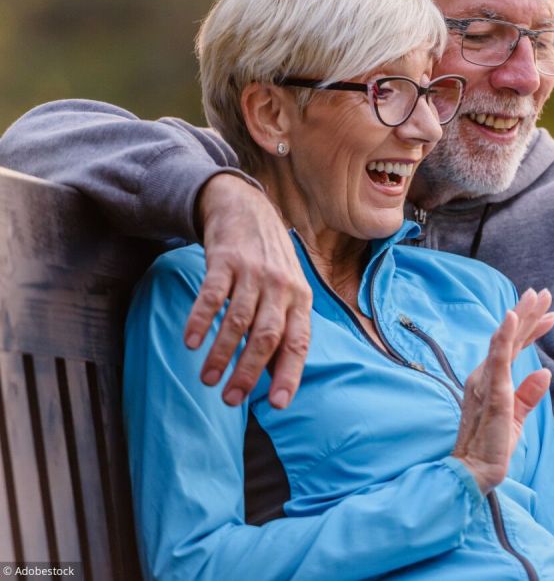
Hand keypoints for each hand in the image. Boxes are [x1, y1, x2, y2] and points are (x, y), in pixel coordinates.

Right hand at [187, 173, 312, 408]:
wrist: (247, 210)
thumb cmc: (270, 264)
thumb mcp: (289, 293)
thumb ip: (285, 331)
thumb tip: (279, 380)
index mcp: (300, 300)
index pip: (298, 343)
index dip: (289, 374)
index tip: (277, 404)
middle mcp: (281, 287)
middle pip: (267, 336)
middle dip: (249, 371)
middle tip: (231, 399)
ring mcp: (254, 273)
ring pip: (239, 320)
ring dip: (222, 353)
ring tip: (208, 379)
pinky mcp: (225, 260)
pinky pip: (212, 295)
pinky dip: (202, 320)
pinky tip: (191, 343)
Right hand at [453, 289, 553, 493]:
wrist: (475, 470)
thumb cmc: (493, 445)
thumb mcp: (517, 416)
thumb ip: (529, 394)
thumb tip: (544, 372)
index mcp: (492, 380)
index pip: (514, 348)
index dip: (531, 329)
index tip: (550, 313)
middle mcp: (485, 375)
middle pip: (509, 338)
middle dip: (527, 313)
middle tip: (544, 293)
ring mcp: (487, 382)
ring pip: (504, 341)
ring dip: (520, 317)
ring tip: (535, 297)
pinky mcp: (492, 392)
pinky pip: (498, 360)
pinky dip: (504, 338)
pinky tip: (511, 319)